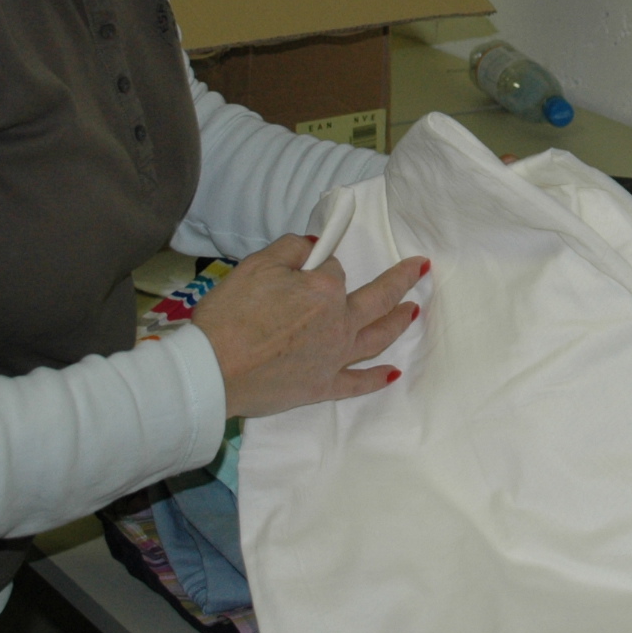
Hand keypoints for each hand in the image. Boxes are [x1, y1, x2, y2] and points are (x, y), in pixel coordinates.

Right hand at [191, 234, 425, 418]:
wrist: (212, 370)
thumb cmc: (231, 314)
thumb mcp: (256, 265)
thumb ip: (291, 249)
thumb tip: (314, 246)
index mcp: (325, 290)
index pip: (333, 270)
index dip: (319, 267)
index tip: (304, 268)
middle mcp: (339, 323)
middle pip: (377, 298)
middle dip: (401, 280)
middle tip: (420, 269)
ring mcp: (334, 357)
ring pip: (376, 337)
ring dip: (398, 322)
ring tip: (414, 311)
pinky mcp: (321, 386)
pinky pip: (357, 382)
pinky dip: (376, 378)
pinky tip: (392, 374)